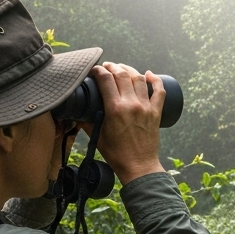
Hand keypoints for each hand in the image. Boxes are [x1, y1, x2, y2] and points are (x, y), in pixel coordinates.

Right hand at [86, 62, 163, 183]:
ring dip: (130, 70)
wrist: (139, 166)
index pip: (106, 79)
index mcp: (114, 109)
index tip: (94, 70)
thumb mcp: (97, 137)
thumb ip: (86, 122)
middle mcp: (131, 104)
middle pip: (122, 74)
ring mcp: (145, 107)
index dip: (98, 70)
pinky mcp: (156, 113)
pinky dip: (156, 80)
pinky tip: (150, 74)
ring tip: (123, 68)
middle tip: (107, 66)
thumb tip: (75, 113)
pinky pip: (159, 91)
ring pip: (139, 79)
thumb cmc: (117, 154)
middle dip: (113, 66)